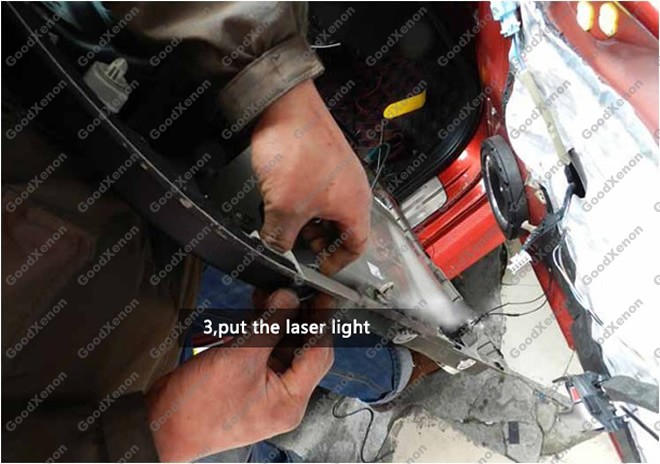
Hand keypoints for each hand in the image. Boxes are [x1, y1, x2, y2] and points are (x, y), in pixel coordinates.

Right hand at [147, 289, 333, 461]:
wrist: (160, 427)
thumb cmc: (198, 408)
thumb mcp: (240, 357)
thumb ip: (270, 325)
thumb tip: (288, 299)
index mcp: (290, 401)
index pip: (319, 355)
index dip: (323, 322)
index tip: (322, 297)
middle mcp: (282, 398)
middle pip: (303, 350)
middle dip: (299, 318)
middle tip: (296, 290)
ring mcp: (263, 390)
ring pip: (282, 348)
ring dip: (278, 321)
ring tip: (273, 294)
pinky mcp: (246, 381)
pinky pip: (262, 351)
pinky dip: (261, 330)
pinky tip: (258, 308)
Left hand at [251, 79, 371, 274]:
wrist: (284, 104)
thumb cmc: (297, 147)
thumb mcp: (284, 207)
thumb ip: (280, 238)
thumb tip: (276, 249)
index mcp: (355, 205)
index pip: (356, 246)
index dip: (337, 262)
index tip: (318, 268)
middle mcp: (352, 188)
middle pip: (341, 229)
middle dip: (316, 241)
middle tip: (294, 244)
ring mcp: (338, 172)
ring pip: (326, 209)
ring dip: (306, 220)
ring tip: (284, 221)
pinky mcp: (323, 160)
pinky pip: (317, 190)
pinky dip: (301, 201)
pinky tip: (280, 198)